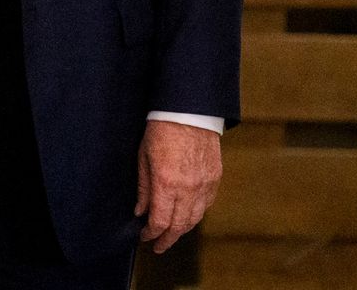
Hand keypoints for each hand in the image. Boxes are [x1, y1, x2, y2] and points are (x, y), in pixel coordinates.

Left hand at [135, 120, 221, 253]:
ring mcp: (204, 184)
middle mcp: (188, 188)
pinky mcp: (215, 177)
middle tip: (158, 246)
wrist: (189, 110)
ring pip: (195, 218)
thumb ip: (144, 188)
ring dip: (182, 230)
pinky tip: (188, 215)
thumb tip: (141, 211)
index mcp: (166, 183)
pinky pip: (207, 204)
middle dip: (167, 239)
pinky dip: (197, 214)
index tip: (145, 237)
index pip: (159, 222)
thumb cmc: (162, 129)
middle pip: (179, 226)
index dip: (151, 234)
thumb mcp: (144, 157)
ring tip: (172, 234)